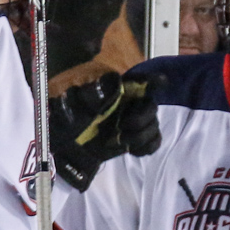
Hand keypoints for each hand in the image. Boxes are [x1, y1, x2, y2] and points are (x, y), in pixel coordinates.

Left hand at [50, 71, 162, 190]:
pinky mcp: (137, 141)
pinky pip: (155, 142)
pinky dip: (146, 147)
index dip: (154, 80)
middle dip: (142, 118)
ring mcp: (135, 123)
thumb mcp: (76, 104)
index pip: (139, 81)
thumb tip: (115, 80)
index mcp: (117, 92)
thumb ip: (96, 92)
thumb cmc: (70, 122)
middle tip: (123, 126)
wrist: (67, 150)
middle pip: (151, 106)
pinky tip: (132, 150)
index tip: (162, 81)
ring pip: (154, 125)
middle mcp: (130, 105)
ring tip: (122, 141)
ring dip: (141, 135)